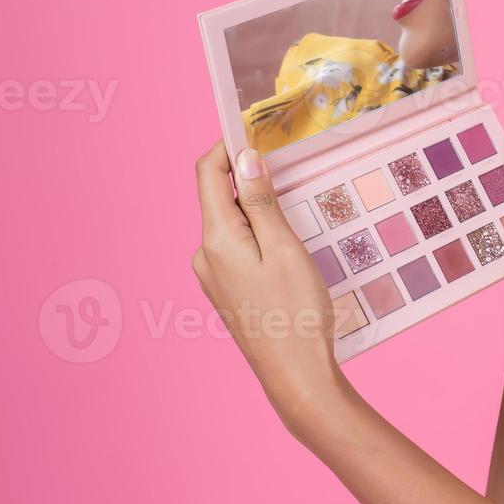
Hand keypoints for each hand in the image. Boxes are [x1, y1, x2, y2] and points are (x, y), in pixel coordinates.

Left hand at [192, 141, 345, 432]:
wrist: (296, 375)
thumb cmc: (296, 311)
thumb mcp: (284, 249)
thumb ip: (262, 202)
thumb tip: (245, 158)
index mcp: (215, 239)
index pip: (208, 174)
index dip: (228, 145)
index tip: (257, 129)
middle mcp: (205, 254)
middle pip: (219, 196)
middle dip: (250, 178)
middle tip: (291, 171)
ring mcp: (213, 274)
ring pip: (231, 222)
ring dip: (258, 208)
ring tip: (297, 215)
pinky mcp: (227, 288)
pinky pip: (238, 245)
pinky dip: (259, 233)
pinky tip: (288, 248)